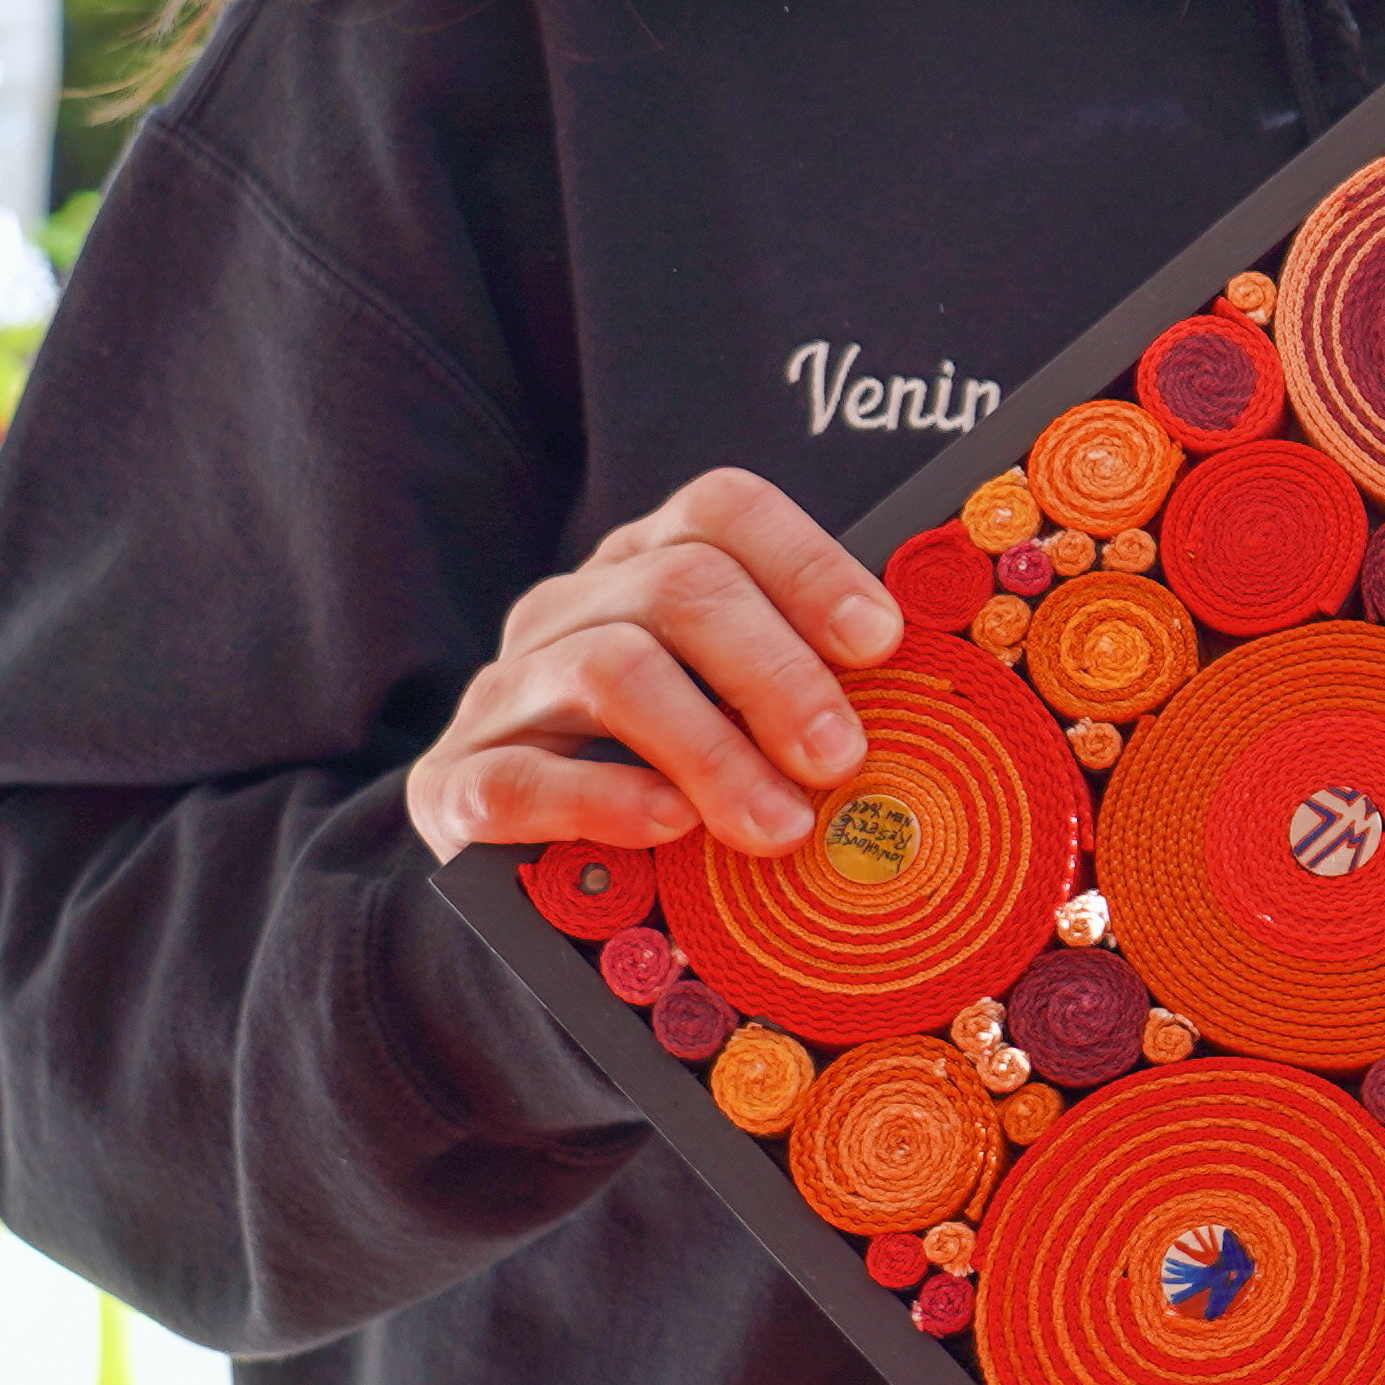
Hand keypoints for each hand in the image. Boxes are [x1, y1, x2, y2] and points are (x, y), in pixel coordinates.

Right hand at [408, 469, 903, 863]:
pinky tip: (670, 827)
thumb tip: (932, 687)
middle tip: (842, 761)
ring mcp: (504, 692)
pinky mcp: (452, 784)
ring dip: (714, 752)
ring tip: (781, 827)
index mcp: (645, 567)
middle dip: (778, 673)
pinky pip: (520, 777)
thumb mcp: (744, 716)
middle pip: (680, 586)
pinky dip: (605, 800)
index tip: (881, 644)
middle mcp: (569, 609)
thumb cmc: (678, 781)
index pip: (722, 511)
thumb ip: (814, 685)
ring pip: (610, 669)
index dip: (810, 564)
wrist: (531, 873)